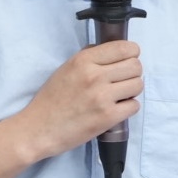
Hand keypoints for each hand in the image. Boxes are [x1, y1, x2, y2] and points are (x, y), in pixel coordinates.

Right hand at [16, 40, 143, 160]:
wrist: (39, 129)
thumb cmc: (51, 99)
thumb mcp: (66, 68)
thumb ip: (89, 57)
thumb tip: (112, 51)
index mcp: (83, 60)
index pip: (124, 48)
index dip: (131, 53)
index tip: (128, 59)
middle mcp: (95, 76)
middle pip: (136, 66)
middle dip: (132, 72)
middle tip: (122, 80)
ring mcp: (102, 97)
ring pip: (138, 85)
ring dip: (132, 90)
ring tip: (119, 95)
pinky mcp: (107, 117)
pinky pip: (134, 106)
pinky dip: (128, 107)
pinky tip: (116, 108)